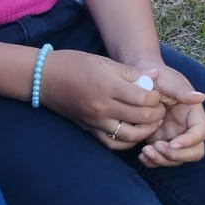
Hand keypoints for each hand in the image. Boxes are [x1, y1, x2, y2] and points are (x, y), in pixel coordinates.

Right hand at [38, 50, 165, 148]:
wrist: (44, 78)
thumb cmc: (74, 64)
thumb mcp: (103, 61)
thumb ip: (130, 72)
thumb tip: (155, 77)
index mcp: (107, 86)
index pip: (144, 98)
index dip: (157, 98)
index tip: (158, 94)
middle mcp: (102, 107)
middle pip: (141, 118)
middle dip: (156, 114)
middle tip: (160, 108)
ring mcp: (95, 121)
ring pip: (130, 135)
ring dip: (146, 131)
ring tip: (152, 122)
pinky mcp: (89, 129)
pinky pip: (113, 143)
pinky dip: (127, 142)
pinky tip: (134, 132)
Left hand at [136, 65, 204, 166]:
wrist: (139, 80)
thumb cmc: (156, 77)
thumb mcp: (167, 80)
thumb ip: (181, 90)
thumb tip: (201, 97)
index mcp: (193, 113)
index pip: (201, 132)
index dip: (190, 141)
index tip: (172, 143)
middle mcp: (187, 128)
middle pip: (194, 151)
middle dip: (177, 155)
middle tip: (156, 147)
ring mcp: (173, 137)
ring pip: (177, 159)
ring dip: (163, 160)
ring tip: (145, 151)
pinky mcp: (160, 141)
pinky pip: (161, 159)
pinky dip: (153, 161)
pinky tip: (142, 155)